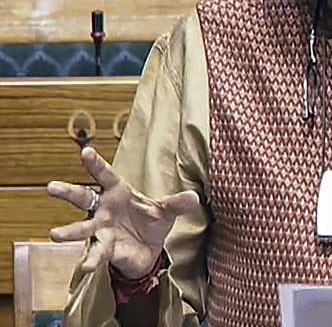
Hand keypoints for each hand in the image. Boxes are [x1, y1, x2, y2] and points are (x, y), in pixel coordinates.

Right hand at [47, 147, 199, 278]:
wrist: (149, 249)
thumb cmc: (150, 221)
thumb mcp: (166, 210)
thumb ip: (177, 203)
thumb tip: (194, 198)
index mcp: (118, 192)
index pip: (105, 175)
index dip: (95, 164)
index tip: (85, 152)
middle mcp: (104, 209)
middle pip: (83, 198)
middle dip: (68, 192)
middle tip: (51, 186)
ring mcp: (101, 230)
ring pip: (82, 229)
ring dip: (69, 232)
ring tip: (55, 234)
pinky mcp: (104, 249)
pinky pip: (96, 253)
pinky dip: (92, 259)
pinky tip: (86, 265)